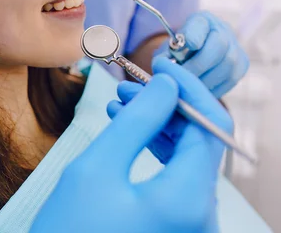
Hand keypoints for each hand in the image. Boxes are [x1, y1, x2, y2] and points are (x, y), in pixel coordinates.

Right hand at [30, 58, 232, 232]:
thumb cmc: (69, 229)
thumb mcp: (97, 166)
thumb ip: (138, 120)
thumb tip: (167, 85)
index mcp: (188, 198)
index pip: (211, 125)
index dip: (188, 87)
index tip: (160, 64)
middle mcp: (201, 213)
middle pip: (200, 139)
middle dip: (167, 104)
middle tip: (129, 84)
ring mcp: (190, 221)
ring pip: (186, 155)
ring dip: (158, 123)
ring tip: (120, 103)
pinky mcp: (176, 223)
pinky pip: (175, 174)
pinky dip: (154, 147)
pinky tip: (126, 128)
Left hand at [155, 11, 249, 98]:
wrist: (199, 54)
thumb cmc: (181, 50)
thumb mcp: (171, 47)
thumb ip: (167, 54)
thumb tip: (163, 65)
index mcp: (202, 20)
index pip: (200, 24)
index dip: (192, 36)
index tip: (182, 48)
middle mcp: (223, 30)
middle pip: (219, 45)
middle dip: (198, 65)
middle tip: (183, 78)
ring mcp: (236, 48)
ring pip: (227, 65)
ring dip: (205, 80)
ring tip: (190, 87)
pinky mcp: (242, 66)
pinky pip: (230, 80)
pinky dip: (213, 88)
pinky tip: (200, 92)